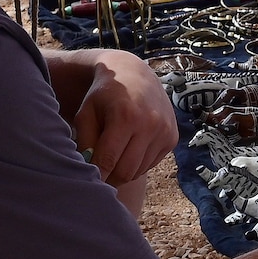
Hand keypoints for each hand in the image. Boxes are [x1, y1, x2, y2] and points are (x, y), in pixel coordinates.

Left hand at [73, 51, 176, 184]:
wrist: (135, 75)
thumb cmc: (104, 96)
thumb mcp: (87, 113)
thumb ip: (85, 141)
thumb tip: (89, 171)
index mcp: (125, 116)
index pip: (108, 160)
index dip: (96, 176)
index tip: (86, 183)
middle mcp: (150, 124)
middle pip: (126, 171)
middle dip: (109, 179)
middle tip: (98, 180)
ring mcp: (164, 132)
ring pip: (139, 171)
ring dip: (123, 172)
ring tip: (112, 161)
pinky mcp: (172, 138)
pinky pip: (150, 164)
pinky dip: (137, 164)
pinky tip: (129, 150)